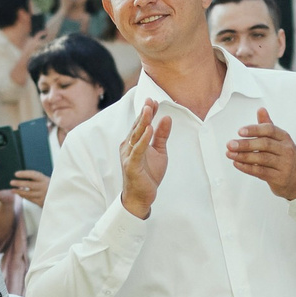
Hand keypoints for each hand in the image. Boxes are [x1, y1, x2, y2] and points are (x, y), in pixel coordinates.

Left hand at [11, 167, 50, 206]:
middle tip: (11, 182)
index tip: (16, 174)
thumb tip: (21, 177)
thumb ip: (35, 179)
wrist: (59, 197)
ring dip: (19, 192)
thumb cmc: (49, 186)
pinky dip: (24, 196)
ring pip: (29, 194)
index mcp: (45, 179)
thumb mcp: (45, 180)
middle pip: (30, 185)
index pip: (33, 174)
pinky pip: (30, 199)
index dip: (24, 174)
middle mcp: (45, 187)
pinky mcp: (42, 203)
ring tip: (12, 190)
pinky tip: (20, 194)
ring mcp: (43, 195)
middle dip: (19, 183)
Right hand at [119, 100, 171, 218]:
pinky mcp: (131, 165)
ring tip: (149, 110)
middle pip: (137, 126)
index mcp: (134, 142)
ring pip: (136, 135)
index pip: (141, 123)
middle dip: (144, 113)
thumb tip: (166, 118)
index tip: (154, 100)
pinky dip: (143, 140)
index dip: (148, 112)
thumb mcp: (159, 152)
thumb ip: (162, 136)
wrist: (142, 196)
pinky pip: (137, 150)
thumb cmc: (148, 174)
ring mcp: (129, 155)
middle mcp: (129, 146)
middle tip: (150, 100)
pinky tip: (149, 130)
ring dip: (143, 122)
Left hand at [226, 110, 295, 199]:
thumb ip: (268, 126)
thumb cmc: (285, 157)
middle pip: (264, 144)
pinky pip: (261, 172)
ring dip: (243, 156)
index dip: (254, 130)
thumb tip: (261, 110)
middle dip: (245, 144)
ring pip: (262, 158)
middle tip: (230, 144)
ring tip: (230, 154)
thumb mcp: (280, 140)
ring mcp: (284, 164)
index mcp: (284, 138)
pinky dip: (247, 168)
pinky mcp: (279, 177)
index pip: (270, 130)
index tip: (240, 131)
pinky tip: (237, 164)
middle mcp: (286, 150)